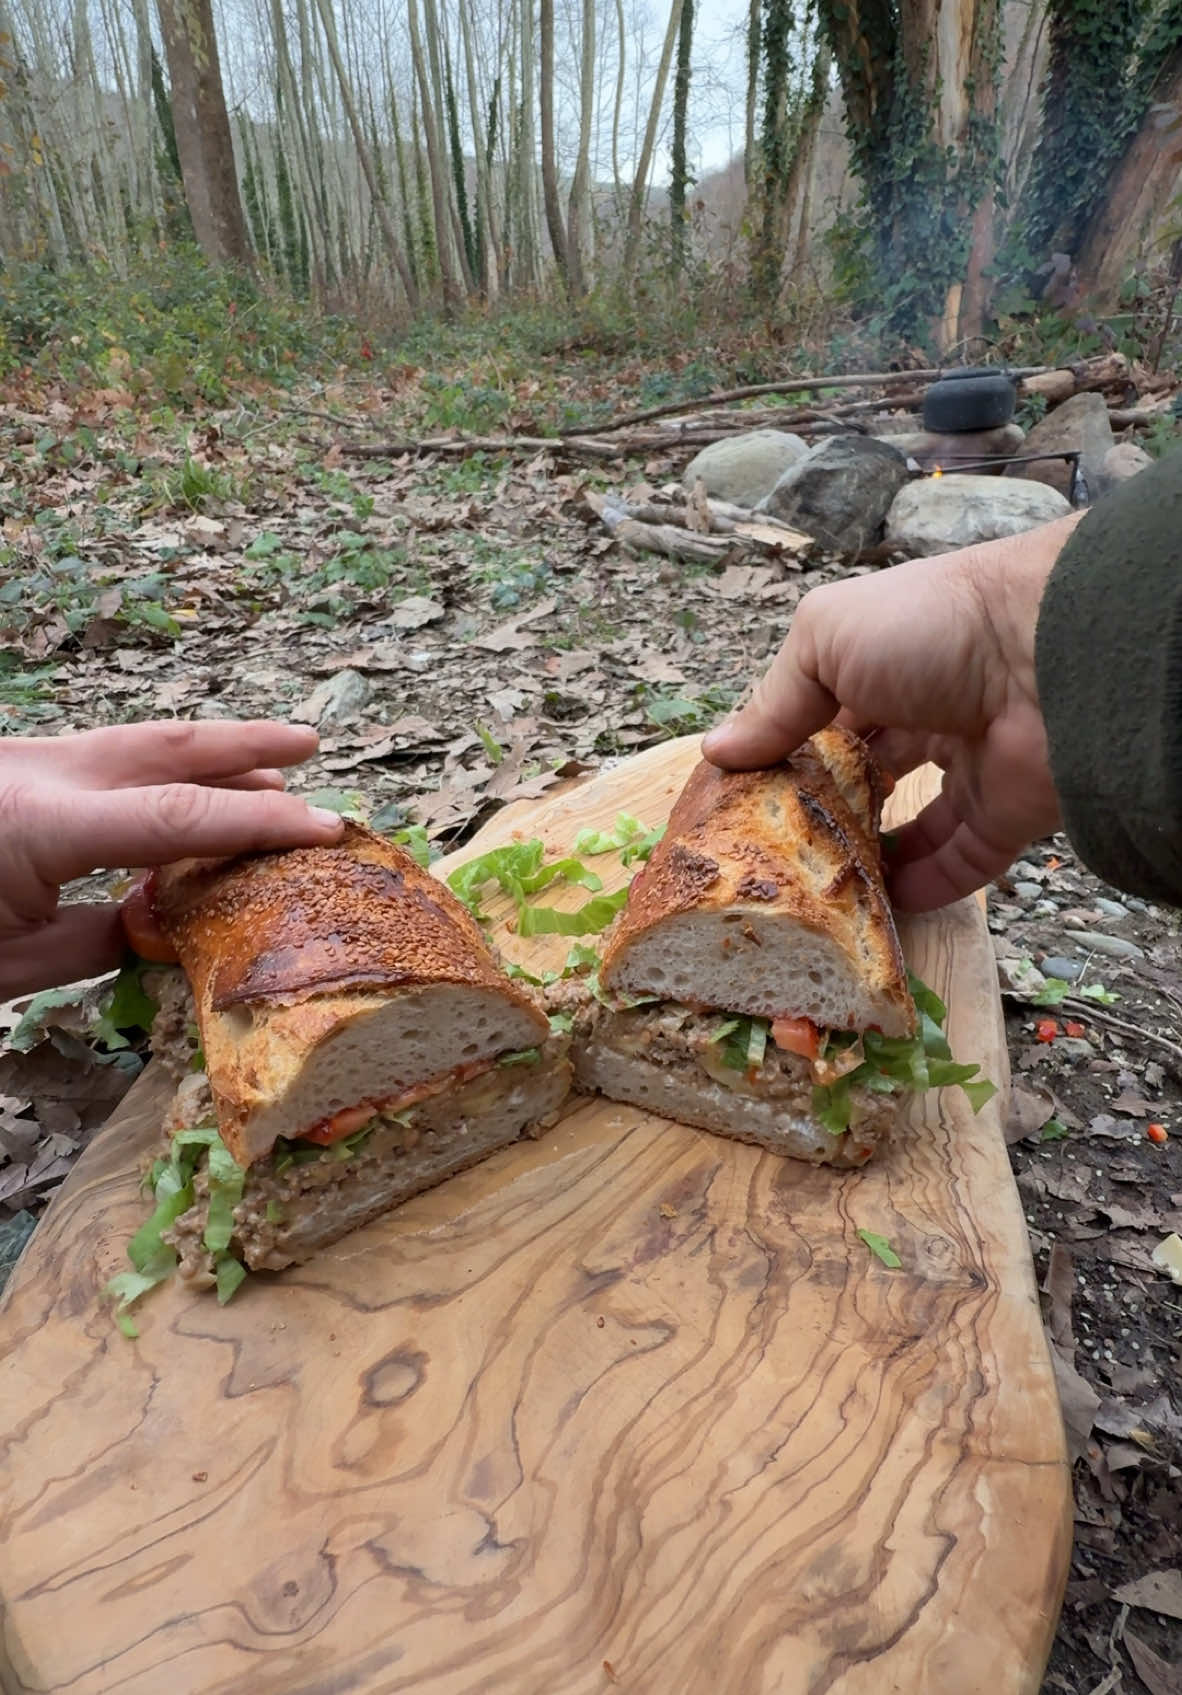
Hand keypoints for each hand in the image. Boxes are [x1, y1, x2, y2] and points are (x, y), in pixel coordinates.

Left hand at [0, 720, 343, 996]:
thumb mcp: (11, 965)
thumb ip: (94, 943)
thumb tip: (166, 932)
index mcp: (40, 824)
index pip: (177, 815)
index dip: (260, 821)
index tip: (324, 827)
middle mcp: (38, 776)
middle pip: (163, 750)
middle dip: (244, 745)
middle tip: (309, 745)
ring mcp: (23, 764)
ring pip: (132, 746)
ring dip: (206, 757)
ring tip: (270, 774)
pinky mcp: (14, 770)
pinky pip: (98, 764)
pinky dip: (153, 774)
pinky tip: (188, 792)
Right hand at [702, 515, 1084, 910]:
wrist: (1048, 652)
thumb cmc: (926, 628)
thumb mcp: (826, 643)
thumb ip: (774, 703)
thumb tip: (717, 752)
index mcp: (883, 667)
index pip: (825, 721)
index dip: (785, 758)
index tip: (742, 804)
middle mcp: (926, 716)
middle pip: (866, 780)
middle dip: (824, 816)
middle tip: (774, 858)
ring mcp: (969, 769)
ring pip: (911, 828)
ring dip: (867, 860)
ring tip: (816, 892)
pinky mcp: (1006, 817)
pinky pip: (961, 864)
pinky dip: (923, 888)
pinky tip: (878, 909)